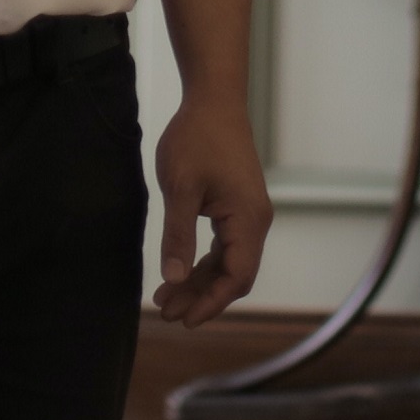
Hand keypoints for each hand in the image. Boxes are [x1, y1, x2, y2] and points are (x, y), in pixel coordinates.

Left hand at [152, 98, 270, 324]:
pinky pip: (223, 245)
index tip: (185, 319)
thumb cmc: (197, 138)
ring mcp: (247, 215)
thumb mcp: (180, 187)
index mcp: (248, 221)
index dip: (212, 302)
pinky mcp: (236, 207)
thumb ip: (178, 235)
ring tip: (165, 299)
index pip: (237, 277)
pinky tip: (178, 271)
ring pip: (226, 261)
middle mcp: (255, 222)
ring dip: (198, 280)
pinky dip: (201, 261)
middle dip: (200, 296)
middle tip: (165, 313)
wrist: (213, 100)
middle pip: (232, 274)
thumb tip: (174, 278)